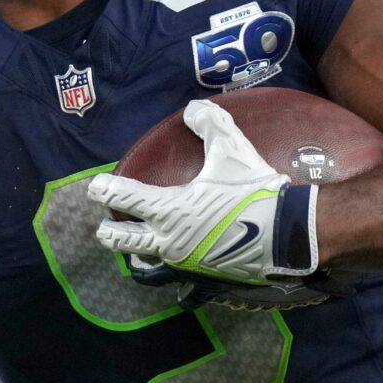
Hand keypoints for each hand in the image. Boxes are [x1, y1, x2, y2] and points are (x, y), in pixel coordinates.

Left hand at [87, 100, 318, 284]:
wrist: (287, 233)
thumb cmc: (253, 191)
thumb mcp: (232, 151)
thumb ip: (211, 125)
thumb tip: (193, 108)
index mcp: (169, 209)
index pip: (125, 199)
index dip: (106, 191)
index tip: (95, 188)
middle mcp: (169, 240)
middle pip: (124, 241)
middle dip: (110, 233)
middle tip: (104, 227)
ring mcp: (184, 261)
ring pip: (147, 261)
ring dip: (137, 252)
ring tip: (135, 245)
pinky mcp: (202, 274)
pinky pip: (174, 269)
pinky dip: (167, 261)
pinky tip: (173, 253)